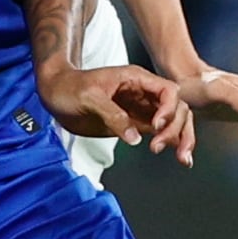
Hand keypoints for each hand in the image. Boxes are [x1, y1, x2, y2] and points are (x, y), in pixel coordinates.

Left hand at [40, 61, 187, 154]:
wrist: (55, 94)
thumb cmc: (69, 87)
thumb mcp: (89, 97)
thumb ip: (113, 115)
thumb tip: (135, 137)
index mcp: (136, 79)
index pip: (168, 91)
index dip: (169, 109)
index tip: (156, 126)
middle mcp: (144, 94)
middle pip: (177, 108)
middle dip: (177, 128)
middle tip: (159, 147)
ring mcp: (141, 109)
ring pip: (174, 122)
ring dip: (181, 138)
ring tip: (182, 159)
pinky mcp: (135, 124)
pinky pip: (161, 133)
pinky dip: (173, 144)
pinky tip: (181, 158)